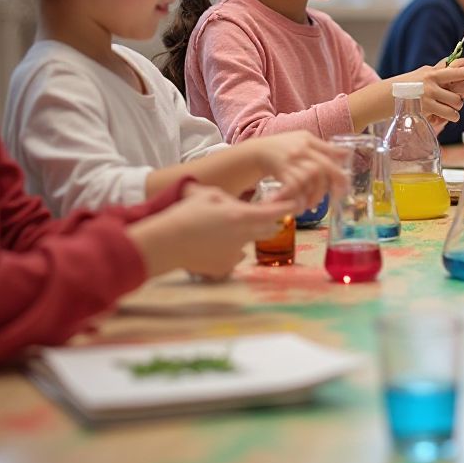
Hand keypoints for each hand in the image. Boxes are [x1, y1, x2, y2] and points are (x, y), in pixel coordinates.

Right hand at [128, 185, 297, 278]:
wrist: (166, 242)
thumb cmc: (187, 213)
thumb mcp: (209, 194)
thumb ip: (228, 199)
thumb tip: (232, 201)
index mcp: (242, 215)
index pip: (276, 211)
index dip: (289, 206)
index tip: (297, 202)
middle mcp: (244, 236)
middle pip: (269, 229)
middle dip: (269, 222)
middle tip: (261, 215)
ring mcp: (235, 253)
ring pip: (249, 243)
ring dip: (245, 236)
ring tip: (223, 229)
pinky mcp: (224, 268)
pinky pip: (234, 257)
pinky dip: (228, 250)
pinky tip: (212, 245)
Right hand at [241, 131, 349, 209]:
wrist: (255, 151)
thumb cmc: (283, 149)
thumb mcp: (303, 142)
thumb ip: (323, 148)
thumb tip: (346, 154)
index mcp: (308, 139)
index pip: (331, 152)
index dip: (340, 170)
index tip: (345, 186)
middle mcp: (301, 147)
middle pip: (323, 167)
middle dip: (330, 185)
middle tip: (334, 199)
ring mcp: (290, 157)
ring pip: (311, 177)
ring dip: (314, 194)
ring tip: (311, 205)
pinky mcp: (279, 169)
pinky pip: (294, 185)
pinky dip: (298, 197)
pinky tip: (298, 206)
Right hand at [397, 60, 463, 123]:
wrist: (382, 97)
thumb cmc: (404, 88)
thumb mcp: (420, 76)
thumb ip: (437, 76)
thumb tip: (458, 74)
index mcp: (432, 71)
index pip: (460, 67)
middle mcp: (432, 79)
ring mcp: (429, 93)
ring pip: (458, 102)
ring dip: (457, 108)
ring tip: (448, 110)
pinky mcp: (426, 106)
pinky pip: (450, 114)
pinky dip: (450, 117)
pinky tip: (443, 116)